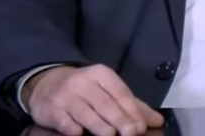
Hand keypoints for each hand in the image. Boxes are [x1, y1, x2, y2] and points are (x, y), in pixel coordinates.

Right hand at [23, 64, 165, 135]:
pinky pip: (63, 119)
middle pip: (105, 103)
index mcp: (101, 75)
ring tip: (110, 135)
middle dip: (119, 119)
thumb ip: (131, 105)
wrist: (46, 83)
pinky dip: (71, 126)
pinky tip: (78, 133)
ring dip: (98, 125)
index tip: (141, 126)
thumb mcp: (107, 90)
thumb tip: (157, 120)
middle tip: (131, 133)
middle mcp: (84, 82)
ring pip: (85, 112)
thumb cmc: (84, 89)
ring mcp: (66, 96)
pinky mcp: (51, 109)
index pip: (120, 93)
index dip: (131, 110)